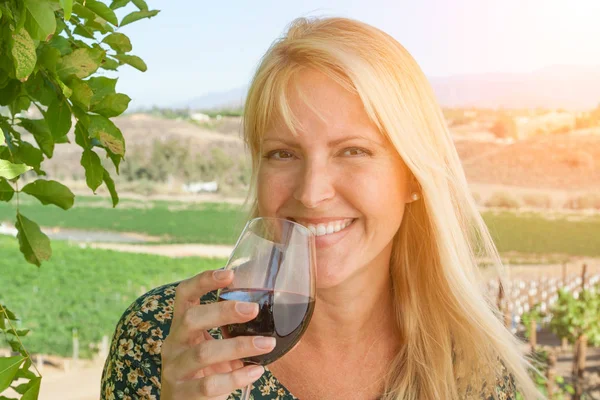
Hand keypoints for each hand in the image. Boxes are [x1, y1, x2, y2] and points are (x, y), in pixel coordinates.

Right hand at [160, 269, 275, 398]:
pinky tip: (257, 371)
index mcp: (181, 327)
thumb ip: (229, 330)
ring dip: (239, 346)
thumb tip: (270, 308)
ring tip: (267, 343)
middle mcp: (173, 344)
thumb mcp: (212, 346)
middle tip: (253, 309)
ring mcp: (174, 370)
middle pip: (191, 318)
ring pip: (203, 353)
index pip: (184, 294)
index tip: (230, 273)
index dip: (203, 280)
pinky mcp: (181, 395)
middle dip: (223, 311)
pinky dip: (237, 377)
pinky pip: (210, 384)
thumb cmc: (205, 372)